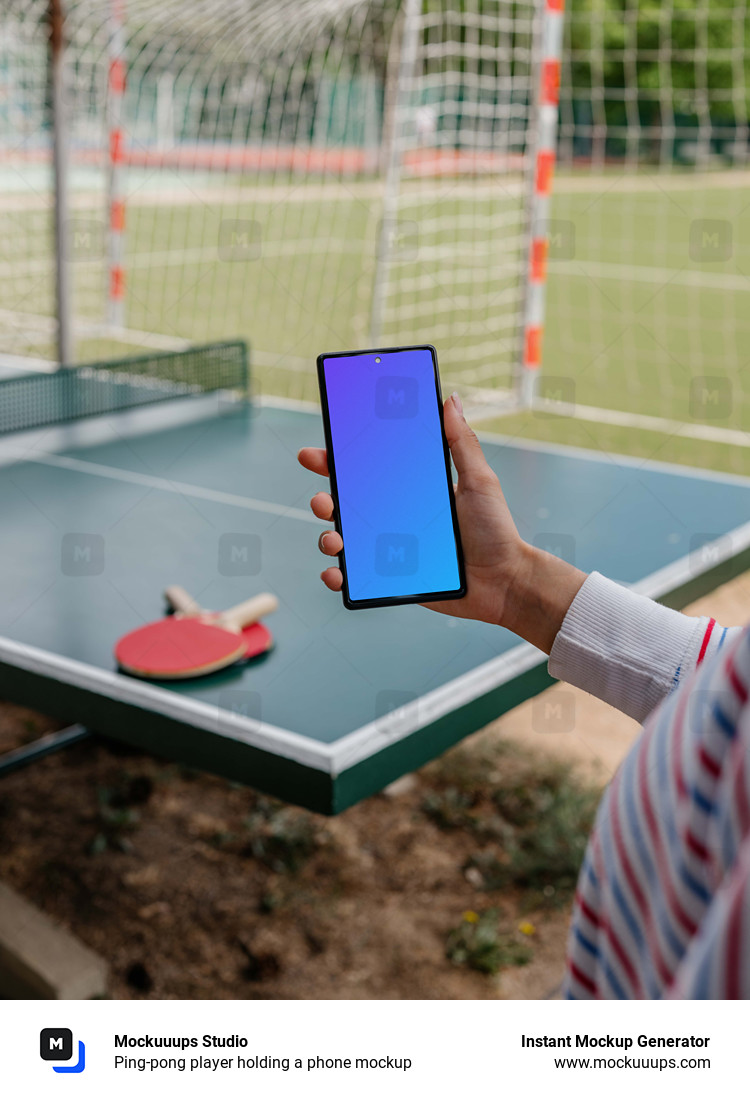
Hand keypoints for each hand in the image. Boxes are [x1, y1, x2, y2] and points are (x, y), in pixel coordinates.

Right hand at [297, 393, 585, 652]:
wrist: (505, 581)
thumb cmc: (495, 530)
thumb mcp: (480, 480)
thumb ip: (461, 442)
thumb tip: (450, 399)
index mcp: (409, 492)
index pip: (365, 472)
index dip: (336, 462)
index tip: (316, 453)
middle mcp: (393, 519)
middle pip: (344, 505)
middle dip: (323, 500)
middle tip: (322, 500)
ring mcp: (388, 551)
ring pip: (343, 540)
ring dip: (327, 537)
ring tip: (334, 539)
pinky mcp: (391, 581)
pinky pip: (355, 578)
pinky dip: (338, 576)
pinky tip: (337, 573)